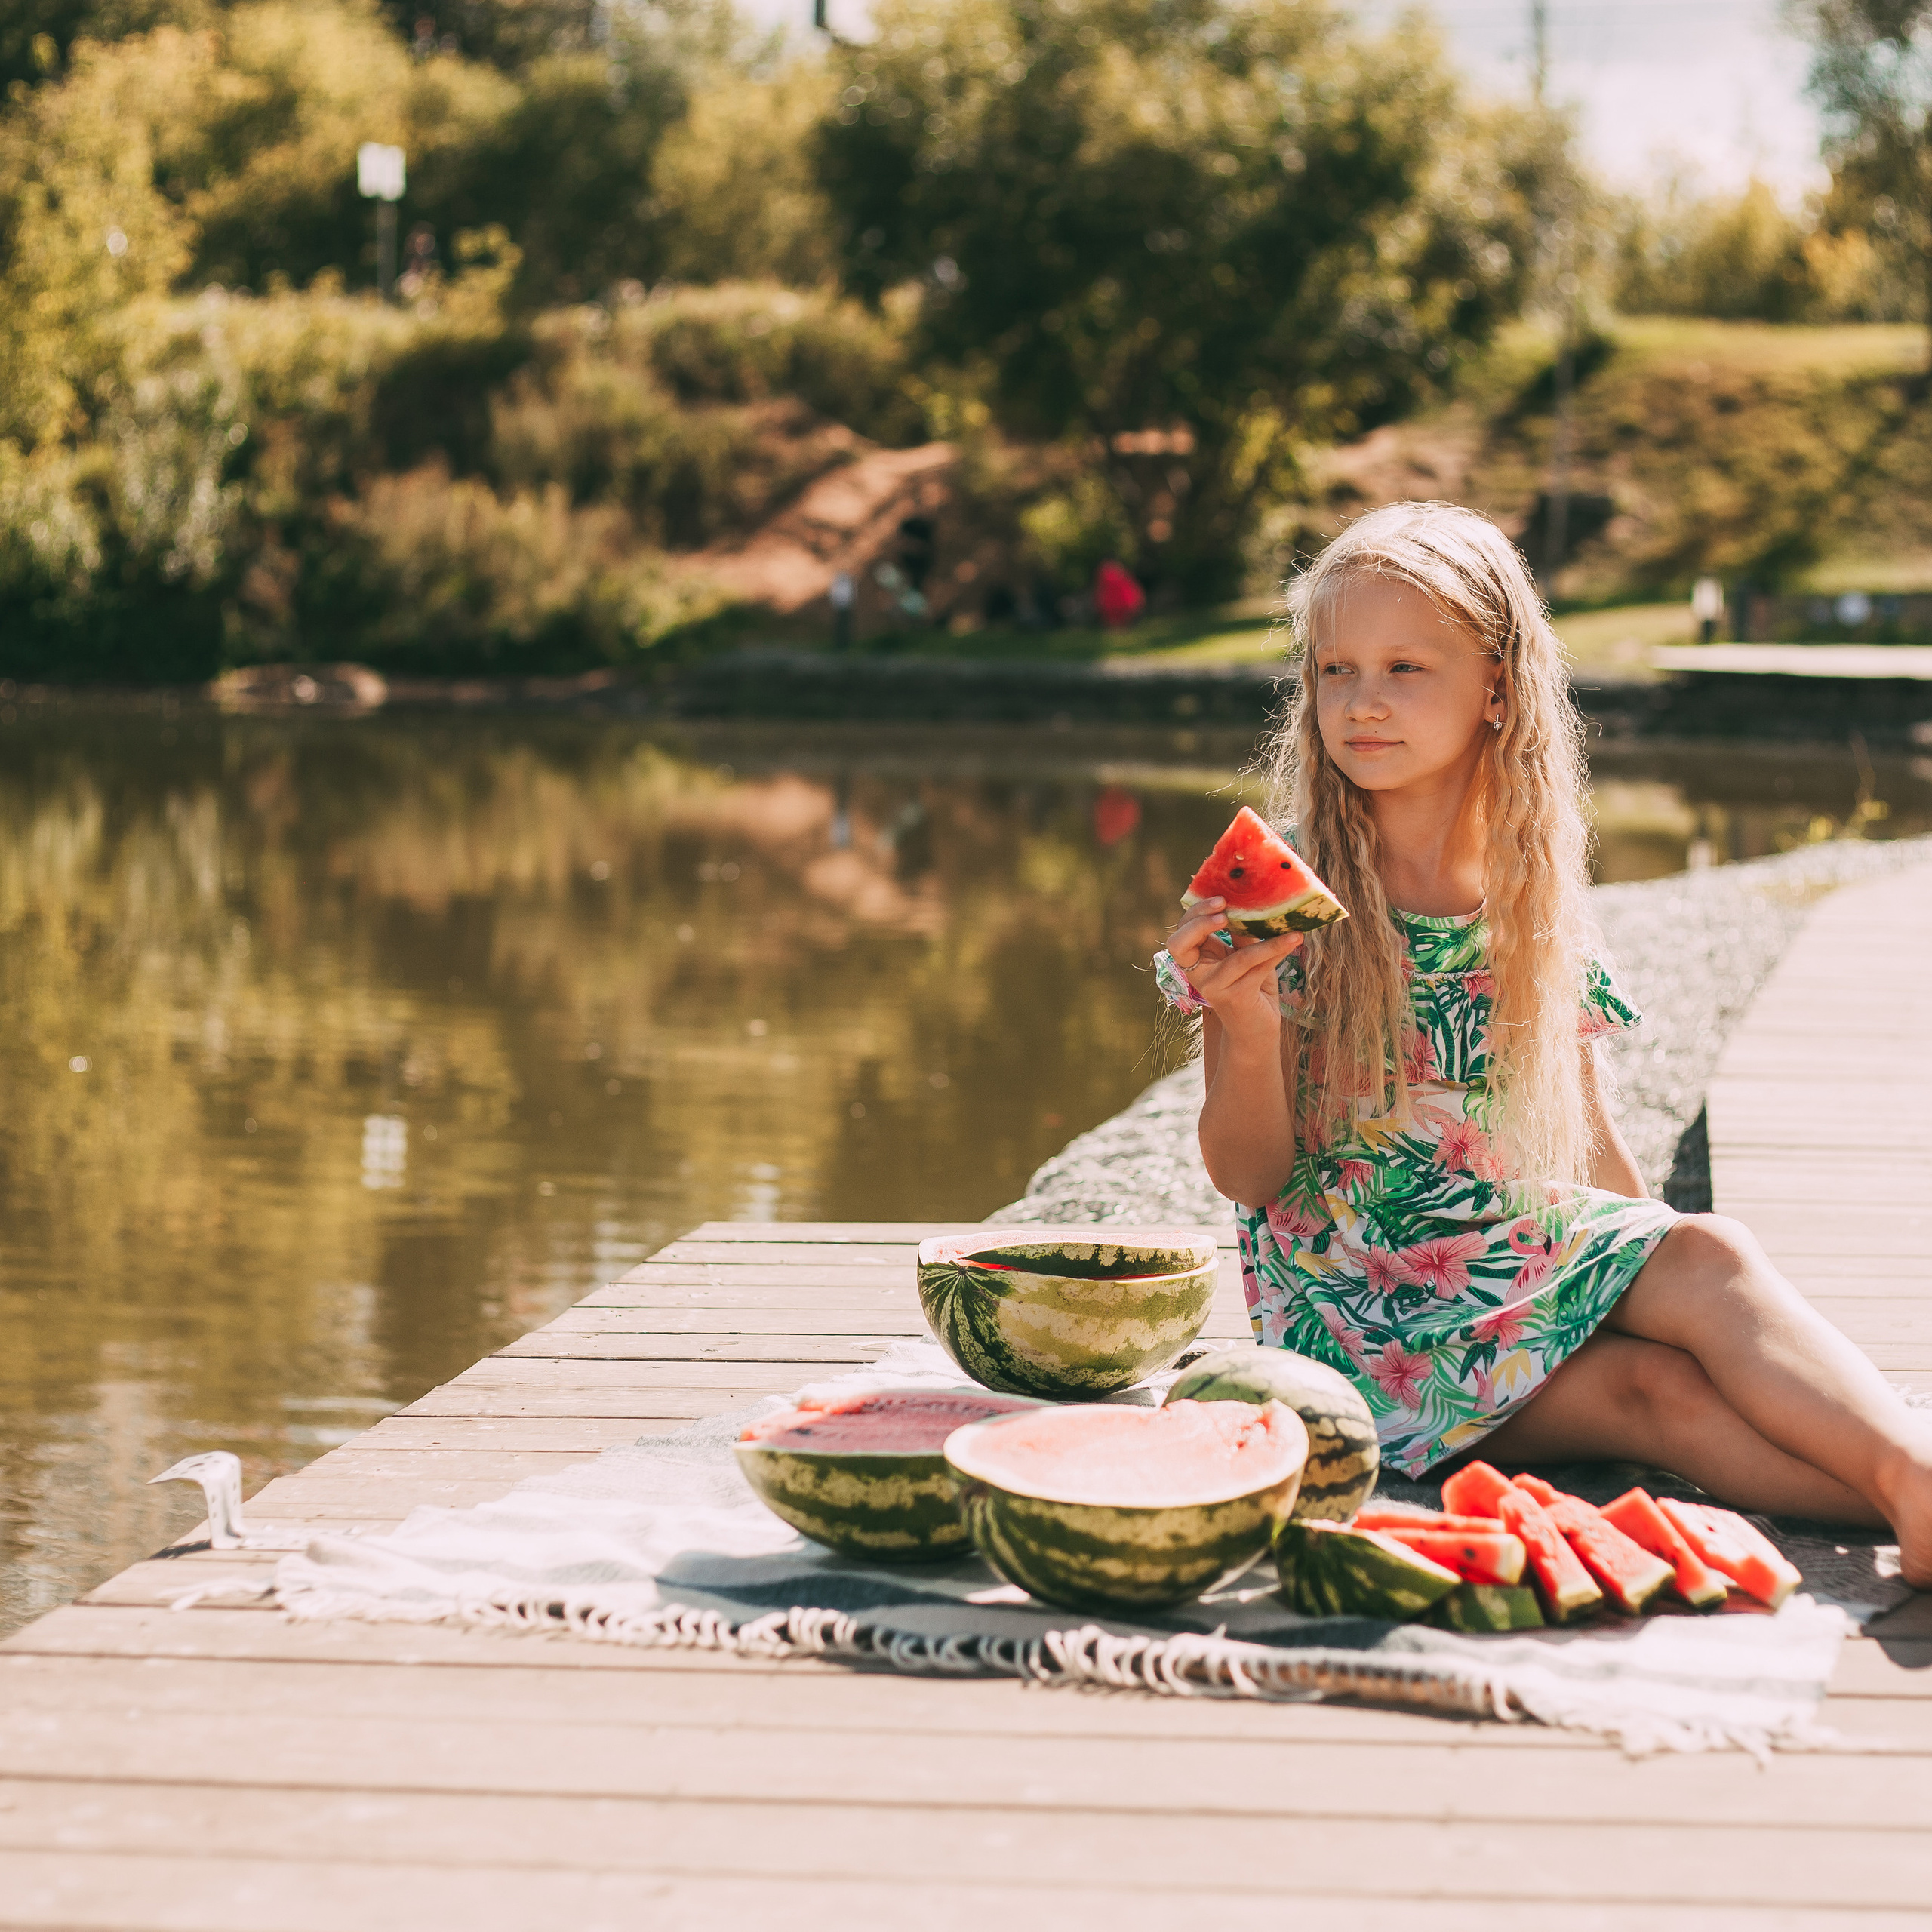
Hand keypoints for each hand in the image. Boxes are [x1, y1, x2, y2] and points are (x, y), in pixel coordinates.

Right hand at [1166, 898, 1302, 1052]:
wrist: (1256, 1031)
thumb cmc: (1251, 990)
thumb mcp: (1245, 957)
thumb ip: (1242, 935)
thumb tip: (1251, 902)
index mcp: (1196, 960)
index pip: (1181, 933)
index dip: (1194, 914)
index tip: (1220, 899)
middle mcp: (1198, 975)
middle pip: (1180, 943)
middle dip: (1199, 921)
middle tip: (1224, 909)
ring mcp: (1214, 988)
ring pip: (1239, 957)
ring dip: (1268, 942)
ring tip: (1290, 931)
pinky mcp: (1235, 998)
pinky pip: (1258, 969)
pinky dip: (1278, 951)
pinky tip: (1295, 940)